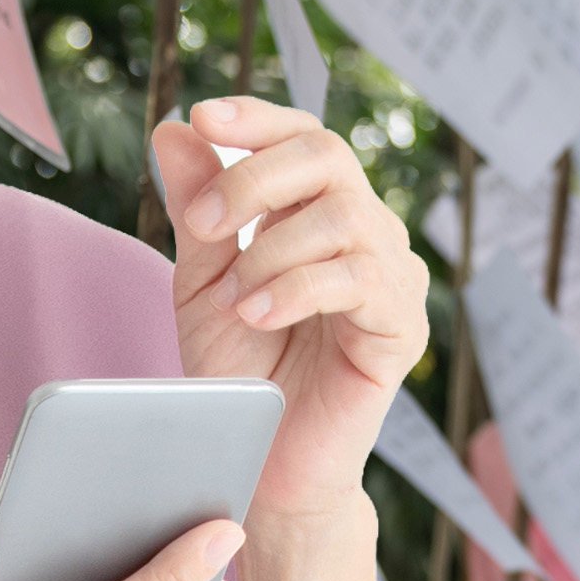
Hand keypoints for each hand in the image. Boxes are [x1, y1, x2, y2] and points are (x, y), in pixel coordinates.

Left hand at [153, 98, 429, 523]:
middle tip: (200, 224)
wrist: (262, 464)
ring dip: (270, 250)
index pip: (302, 137)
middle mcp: (365, 233)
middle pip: (327, 156)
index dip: (258, 117)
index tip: (205, 117)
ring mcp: (392, 278)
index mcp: (317, 214)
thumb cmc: (239, 377)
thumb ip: (197, 210)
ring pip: (342, 216)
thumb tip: (175, 129)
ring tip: (236, 299)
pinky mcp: (404, 328)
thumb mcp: (201, 282)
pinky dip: (297, 290)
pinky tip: (258, 316)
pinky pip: (359, 279)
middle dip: (253, 179)